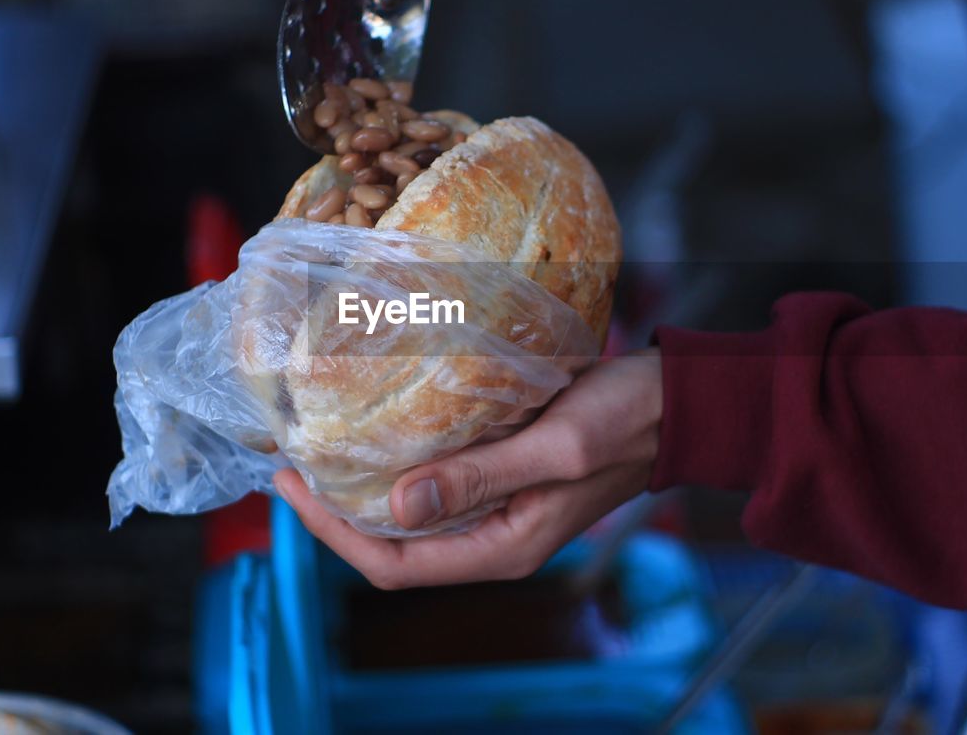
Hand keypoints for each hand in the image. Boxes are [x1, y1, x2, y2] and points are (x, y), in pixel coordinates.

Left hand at [273, 348, 662, 588]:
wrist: (676, 403)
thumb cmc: (626, 421)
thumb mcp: (556, 447)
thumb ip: (480, 477)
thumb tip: (395, 509)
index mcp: (503, 547)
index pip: (393, 564)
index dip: (332, 531)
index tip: (290, 483)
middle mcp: (493, 539)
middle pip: (391, 546)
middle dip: (335, 511)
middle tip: (290, 461)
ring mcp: (497, 511)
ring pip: (409, 517)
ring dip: (362, 488)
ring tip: (319, 448)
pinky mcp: (502, 479)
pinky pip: (436, 486)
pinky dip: (399, 466)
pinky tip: (378, 433)